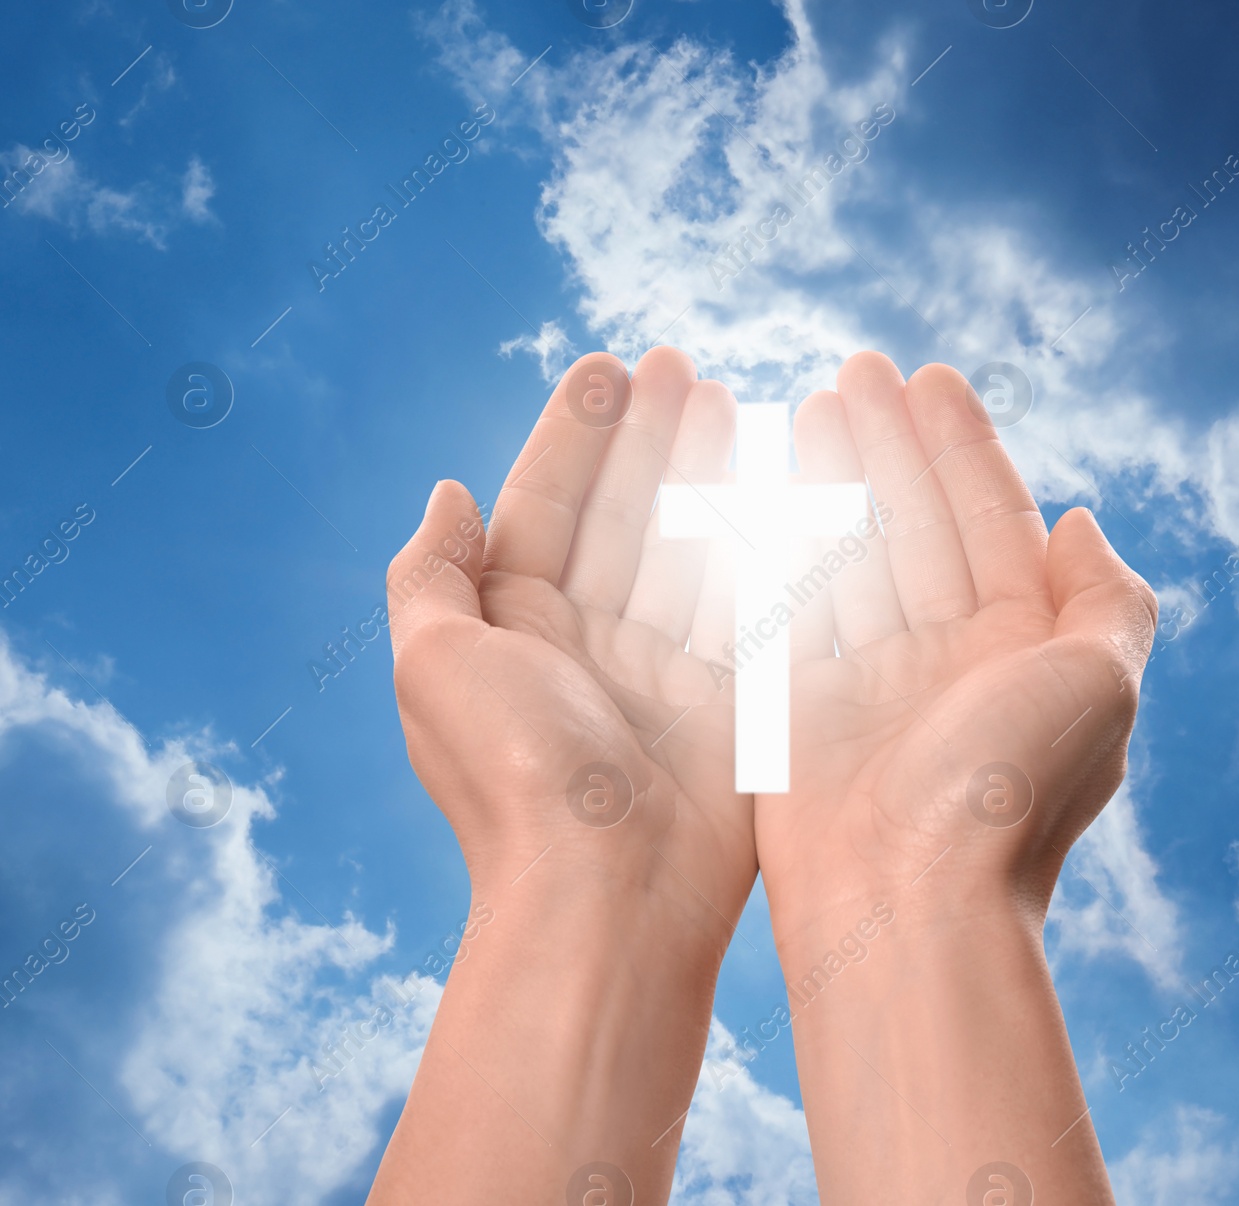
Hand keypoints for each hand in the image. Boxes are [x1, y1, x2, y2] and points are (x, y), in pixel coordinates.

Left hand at [387, 345, 751, 926]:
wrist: (610, 896)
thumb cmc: (515, 780)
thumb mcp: (434, 664)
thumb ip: (432, 573)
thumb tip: (447, 492)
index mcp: (514, 630)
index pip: (547, 506)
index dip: (574, 435)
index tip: (607, 368)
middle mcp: (589, 642)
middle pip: (625, 514)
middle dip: (649, 438)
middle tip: (681, 367)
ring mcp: (666, 668)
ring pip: (689, 545)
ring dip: (706, 473)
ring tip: (727, 400)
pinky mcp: (731, 696)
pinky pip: (748, 599)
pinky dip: (763, 540)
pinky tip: (780, 483)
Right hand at [755, 352, 1155, 1203]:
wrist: (905, 907)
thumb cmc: (1009, 798)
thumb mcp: (1100, 687)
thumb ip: (1106, 599)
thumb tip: (1082, 521)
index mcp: (1023, 646)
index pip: (990, 518)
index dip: (961, 444)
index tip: (928, 376)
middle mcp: (950, 657)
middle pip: (916, 522)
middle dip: (891, 444)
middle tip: (857, 370)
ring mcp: (874, 680)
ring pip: (852, 553)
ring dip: (835, 479)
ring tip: (808, 406)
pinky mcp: (804, 707)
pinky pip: (794, 605)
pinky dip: (781, 547)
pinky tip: (763, 489)